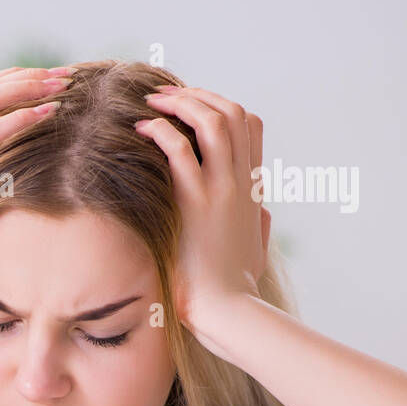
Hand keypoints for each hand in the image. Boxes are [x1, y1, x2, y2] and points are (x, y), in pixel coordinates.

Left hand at [134, 85, 272, 328]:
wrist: (228, 310)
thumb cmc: (235, 286)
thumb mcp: (256, 248)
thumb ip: (260, 223)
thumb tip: (263, 211)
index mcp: (253, 187)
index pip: (252, 125)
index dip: (222, 106)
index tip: (192, 108)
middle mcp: (241, 182)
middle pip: (233, 113)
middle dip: (198, 95)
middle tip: (166, 94)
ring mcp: (221, 190)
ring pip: (213, 121)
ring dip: (182, 104)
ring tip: (152, 101)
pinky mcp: (196, 203)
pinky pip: (180, 150)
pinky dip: (162, 130)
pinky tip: (143, 129)